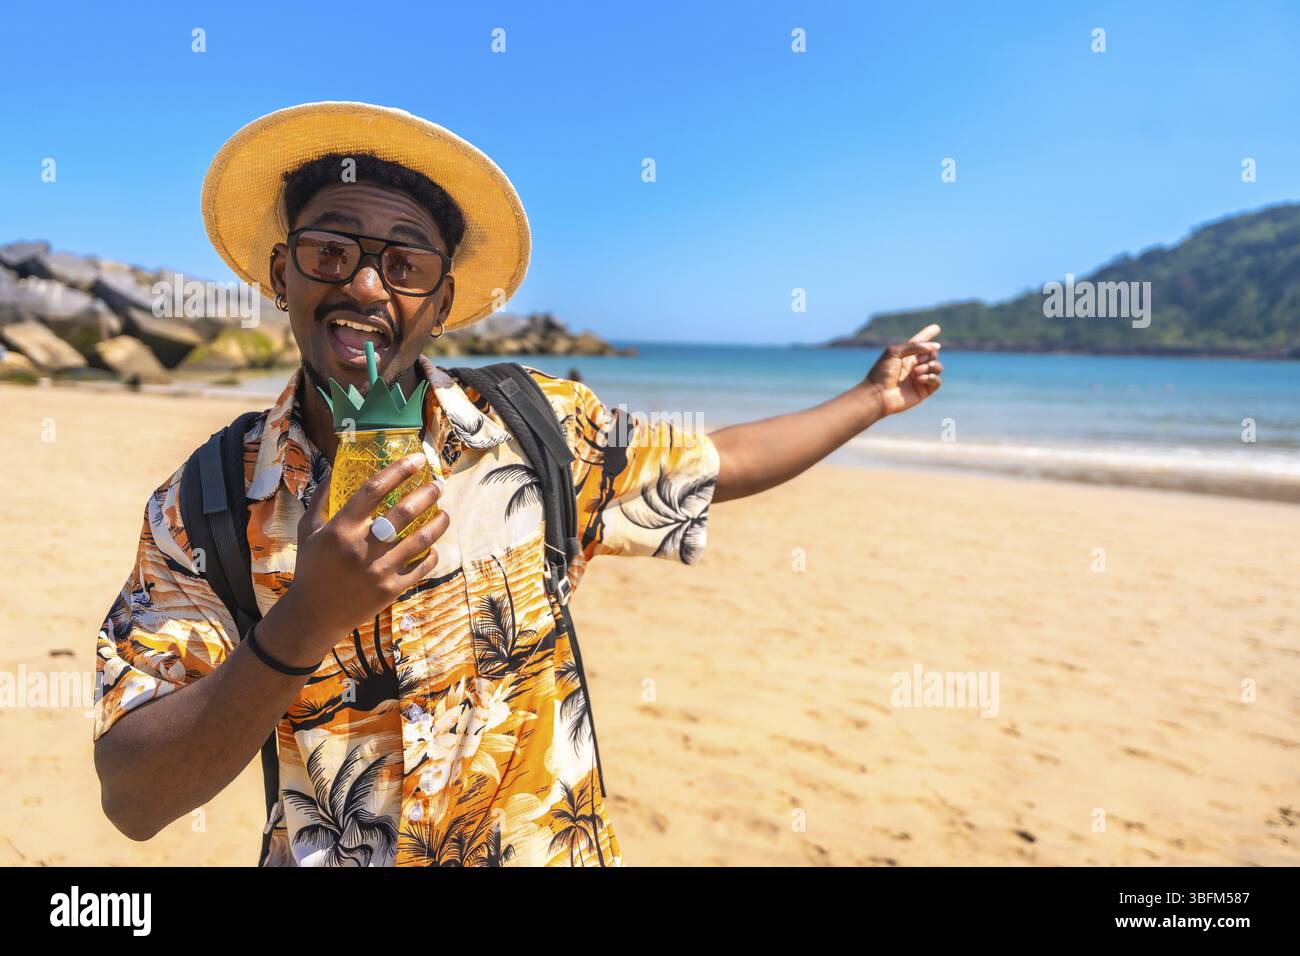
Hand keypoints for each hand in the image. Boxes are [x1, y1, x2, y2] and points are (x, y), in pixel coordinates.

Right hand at [259, 452, 449, 664]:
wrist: (313, 615)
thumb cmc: (310, 569)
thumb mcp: (307, 531)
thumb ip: (320, 500)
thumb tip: (333, 470)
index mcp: (340, 529)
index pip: (374, 489)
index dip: (398, 471)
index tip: (417, 460)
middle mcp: (362, 547)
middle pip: (404, 512)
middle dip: (428, 494)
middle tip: (439, 484)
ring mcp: (379, 570)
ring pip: (421, 539)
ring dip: (439, 522)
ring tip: (445, 512)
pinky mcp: (391, 589)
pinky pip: (422, 567)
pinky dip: (432, 554)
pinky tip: (434, 545)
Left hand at [864, 323, 943, 415]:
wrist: (878, 394)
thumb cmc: (882, 373)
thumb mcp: (894, 352)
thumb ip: (915, 346)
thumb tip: (937, 347)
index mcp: (905, 355)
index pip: (919, 343)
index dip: (927, 335)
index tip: (936, 327)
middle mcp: (914, 366)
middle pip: (932, 354)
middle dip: (929, 355)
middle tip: (917, 362)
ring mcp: (920, 378)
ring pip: (937, 367)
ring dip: (930, 366)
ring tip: (916, 372)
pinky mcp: (924, 391)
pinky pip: (937, 381)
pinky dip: (932, 377)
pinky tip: (920, 379)